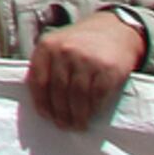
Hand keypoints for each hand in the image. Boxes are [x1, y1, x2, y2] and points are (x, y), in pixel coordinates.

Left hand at [24, 11, 146, 129]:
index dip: (41, 102)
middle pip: (58, 91)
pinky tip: (91, 115)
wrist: (115, 29)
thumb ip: (47, 65)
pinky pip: (97, 96)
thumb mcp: (58, 45)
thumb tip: (41, 101)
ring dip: (76, 116)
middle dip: (59, 113)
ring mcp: (87, 60)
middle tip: (63, 125)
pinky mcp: (108, 69)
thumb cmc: (81, 43)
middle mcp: (66, 51)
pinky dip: (93, 109)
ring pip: (77, 96)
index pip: (38, 80)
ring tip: (76, 125)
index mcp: (47, 46)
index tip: (45, 115)